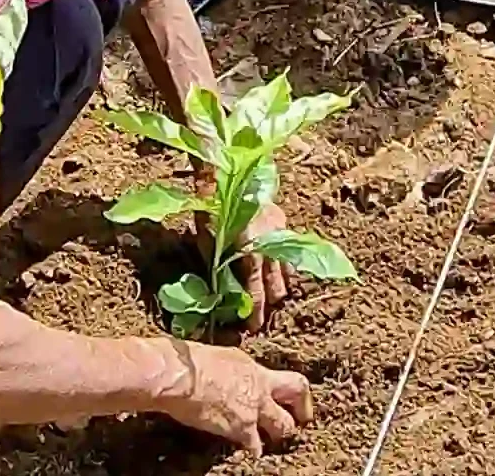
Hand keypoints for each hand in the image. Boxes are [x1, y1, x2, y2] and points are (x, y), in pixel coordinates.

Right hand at [158, 342, 312, 452]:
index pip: (287, 378)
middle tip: (299, 422)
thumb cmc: (189, 362)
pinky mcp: (242, 429)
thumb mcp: (219, 359)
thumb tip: (228, 375)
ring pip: (283, 426)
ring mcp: (254, 409)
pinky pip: (255, 446)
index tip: (295, 400)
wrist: (180, 376)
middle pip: (298, 396)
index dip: (295, 392)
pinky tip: (248, 455)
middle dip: (301, 411)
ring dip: (277, 434)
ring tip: (271, 440)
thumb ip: (233, 371)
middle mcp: (261, 386)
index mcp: (254, 368)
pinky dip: (253, 451)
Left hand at [197, 199, 291, 331]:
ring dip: (279, 283)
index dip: (255, 309)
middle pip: (277, 282)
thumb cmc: (211, 202)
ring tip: (272, 296)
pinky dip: (283, 263)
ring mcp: (280, 230)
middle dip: (270, 301)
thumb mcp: (206, 235)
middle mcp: (270, 241)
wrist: (228, 168)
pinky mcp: (282, 219)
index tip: (253, 326)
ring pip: (288, 267)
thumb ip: (215, 261)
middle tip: (263, 315)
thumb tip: (217, 286)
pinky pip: (288, 249)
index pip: (256, 287)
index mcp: (250, 248)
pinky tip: (277, 270)